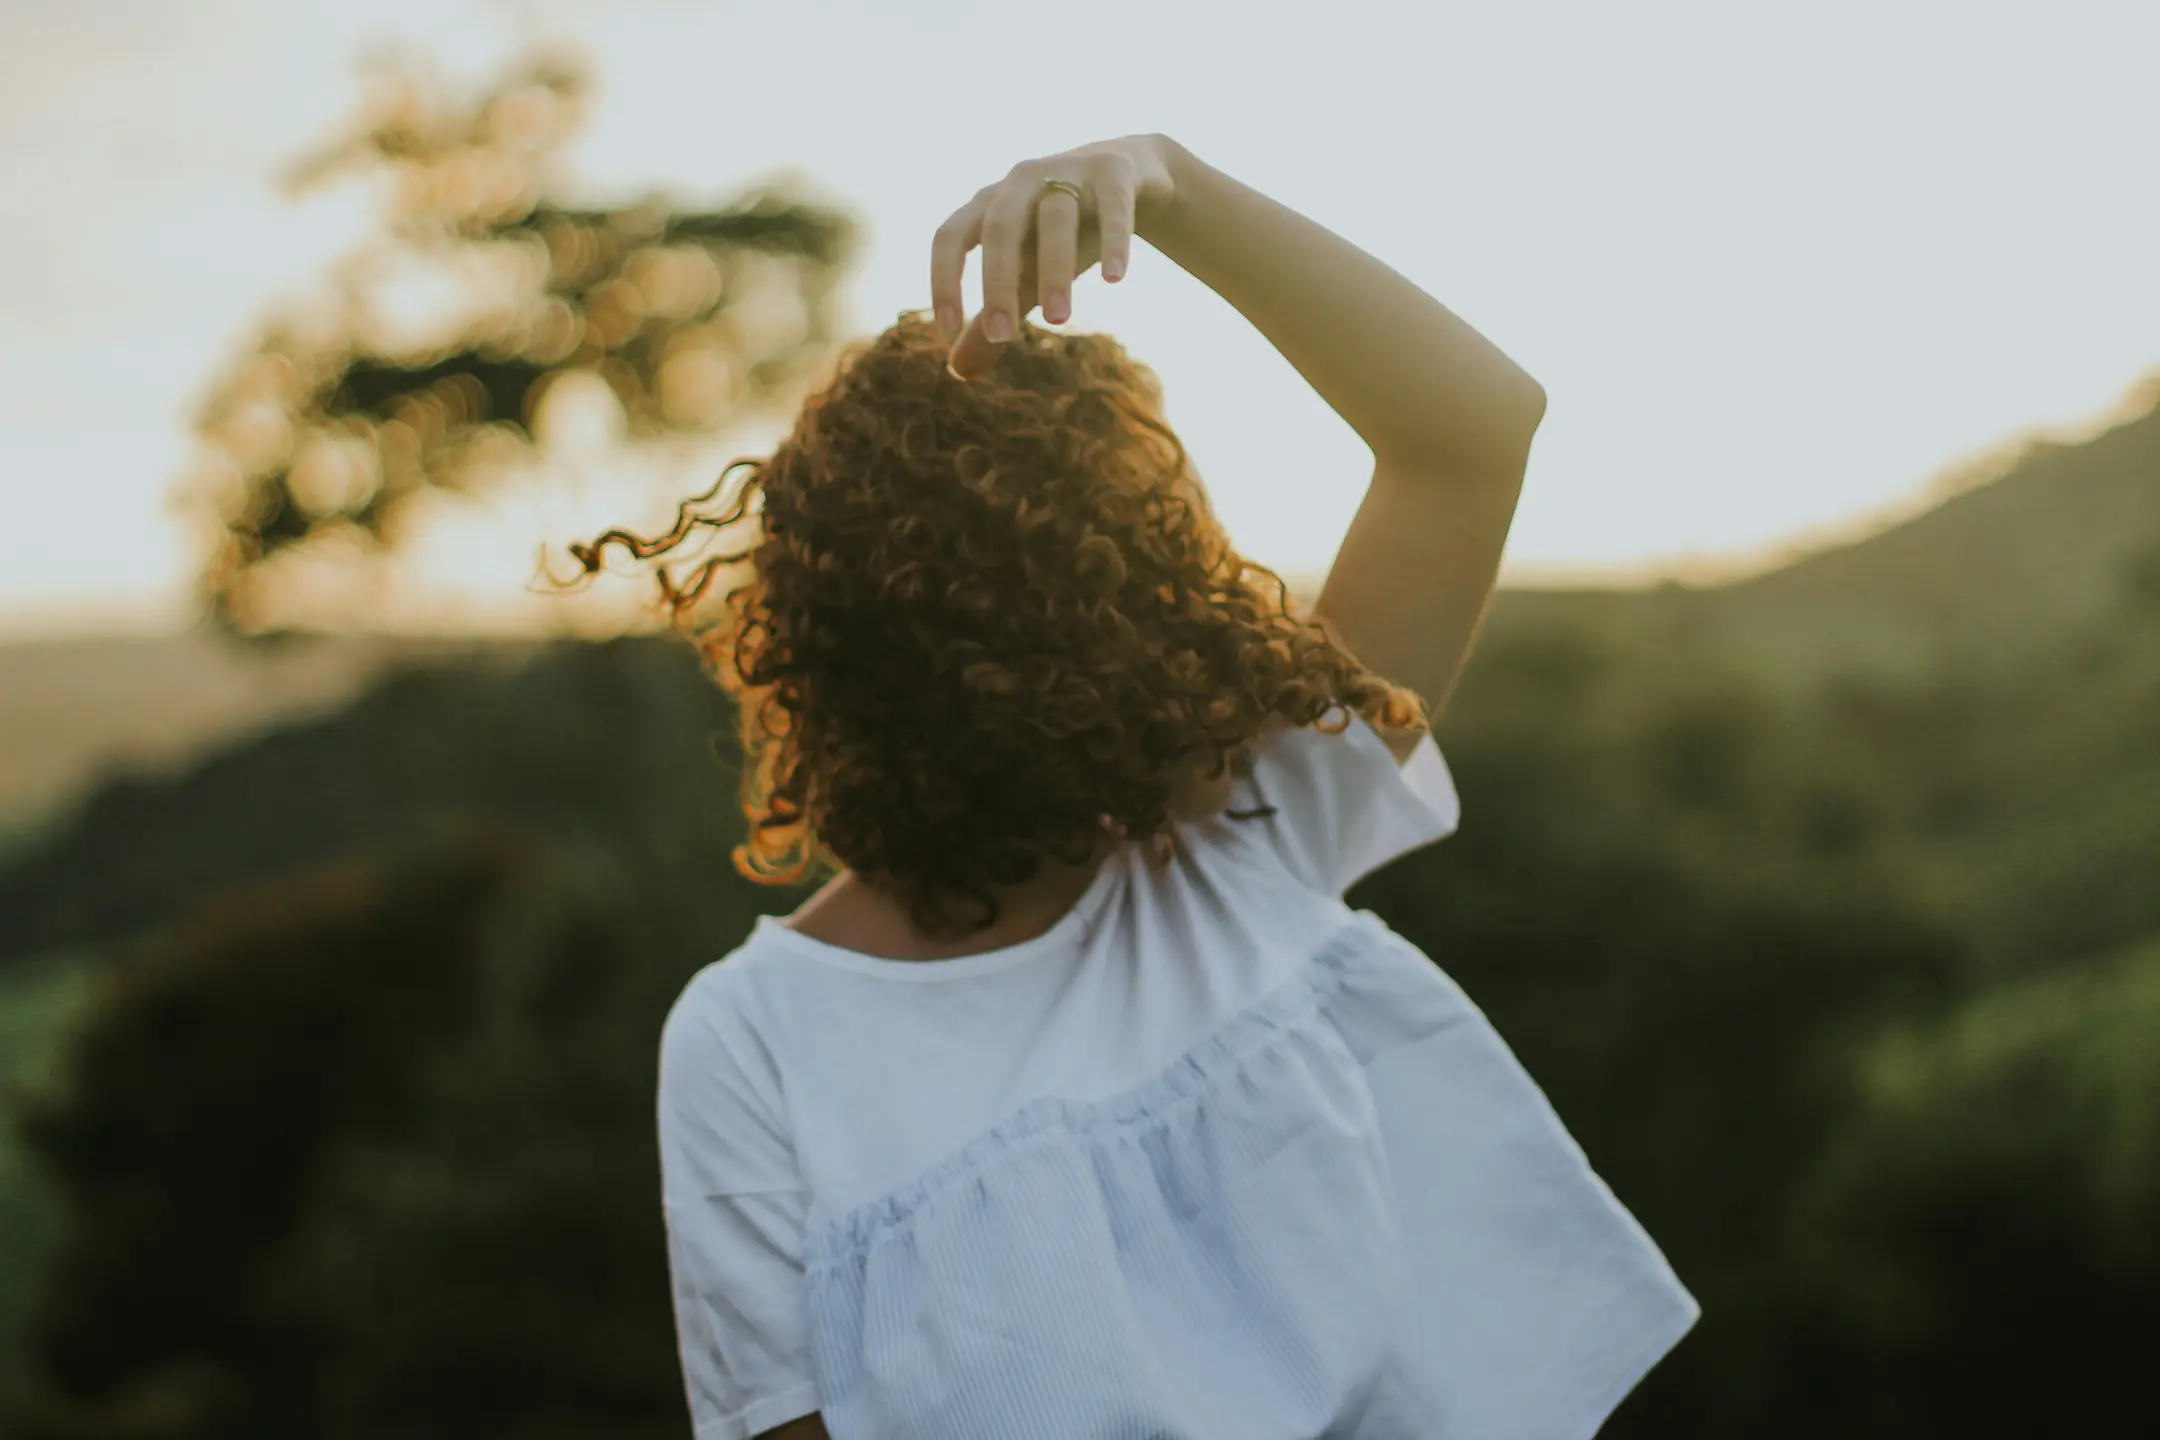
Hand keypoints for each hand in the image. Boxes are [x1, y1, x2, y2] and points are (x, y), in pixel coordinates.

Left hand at [932, 134, 1177, 379]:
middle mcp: (1021, 181)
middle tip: (1004, 338)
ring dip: (1054, 270)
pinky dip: (1115, 241)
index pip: (950, 236)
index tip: (949, 331)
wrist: (1126, 174)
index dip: (944, 280)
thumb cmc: (1061, 232)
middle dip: (998, 284)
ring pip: (1056, 218)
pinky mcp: (1114, 172)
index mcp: (988, 204)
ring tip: (1058, 322)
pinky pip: (1113, 207)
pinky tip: (1115, 280)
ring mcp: (1068, 170)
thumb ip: (994, 318)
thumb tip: (957, 372)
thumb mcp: (1026, 274)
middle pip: (1000, 229)